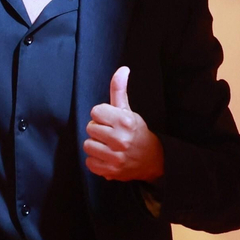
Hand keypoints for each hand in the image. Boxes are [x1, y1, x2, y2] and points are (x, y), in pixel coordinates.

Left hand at [85, 67, 163, 181]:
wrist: (152, 159)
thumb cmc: (136, 132)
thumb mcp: (128, 110)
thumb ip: (120, 89)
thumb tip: (122, 69)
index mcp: (124, 121)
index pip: (95, 111)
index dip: (102, 115)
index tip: (110, 120)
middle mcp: (120, 139)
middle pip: (90, 128)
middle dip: (98, 130)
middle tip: (109, 133)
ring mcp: (115, 157)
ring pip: (87, 145)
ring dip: (95, 145)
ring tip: (107, 145)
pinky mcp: (111, 171)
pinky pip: (89, 162)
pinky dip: (95, 160)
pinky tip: (106, 157)